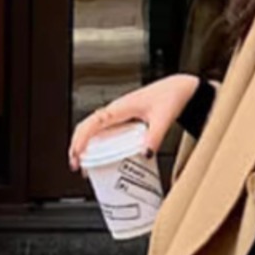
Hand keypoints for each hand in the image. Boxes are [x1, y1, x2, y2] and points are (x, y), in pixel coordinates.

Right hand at [69, 74, 198, 170]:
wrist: (179, 89)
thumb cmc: (170, 96)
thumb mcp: (164, 117)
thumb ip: (155, 136)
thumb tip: (145, 153)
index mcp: (120, 107)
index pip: (92, 122)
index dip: (81, 138)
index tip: (76, 154)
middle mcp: (115, 110)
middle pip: (87, 127)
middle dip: (77, 145)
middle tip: (75, 165)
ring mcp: (119, 115)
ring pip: (94, 129)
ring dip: (85, 146)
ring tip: (84, 165)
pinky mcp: (125, 120)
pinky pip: (105, 132)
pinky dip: (98, 145)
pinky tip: (102, 157)